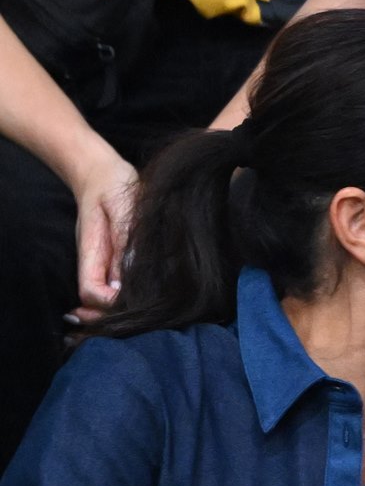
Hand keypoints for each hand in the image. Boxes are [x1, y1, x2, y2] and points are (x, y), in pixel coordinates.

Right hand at [68, 154, 138, 321]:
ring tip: (152, 307)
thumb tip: (127, 273)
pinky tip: (147, 291)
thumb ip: (125, 238)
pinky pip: (116, 283)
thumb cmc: (113, 185)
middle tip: (147, 314)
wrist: (100, 171)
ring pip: (106, 296)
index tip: (132, 299)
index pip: (92, 292)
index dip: (109, 303)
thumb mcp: (123, 207)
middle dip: (114, 313)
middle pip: (97, 302)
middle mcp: (93, 262)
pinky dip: (127, 293)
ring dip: (123, 305)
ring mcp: (101, 262)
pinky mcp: (112, 258)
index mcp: (91, 252)